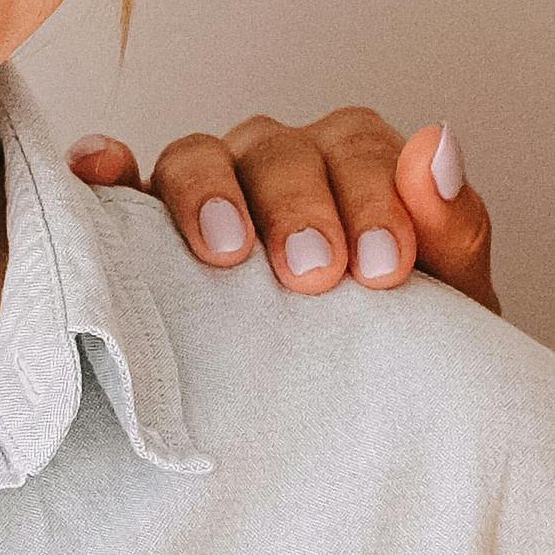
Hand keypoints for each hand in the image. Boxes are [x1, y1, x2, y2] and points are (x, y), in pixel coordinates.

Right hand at [64, 106, 496, 310]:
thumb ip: (452, 226)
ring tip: (225, 253)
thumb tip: (439, 148)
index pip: (357, 149)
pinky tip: (102, 175)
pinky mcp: (146, 230)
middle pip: (275, 150)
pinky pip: (117, 187)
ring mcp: (211, 189)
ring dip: (206, 194)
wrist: (370, 407)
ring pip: (195, 157)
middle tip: (313, 274)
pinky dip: (106, 174)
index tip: (383, 268)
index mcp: (355, 163)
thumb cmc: (406, 345)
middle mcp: (280, 162)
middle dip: (295, 206)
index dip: (371, 198)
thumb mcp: (449, 299)